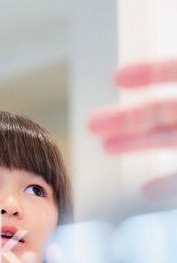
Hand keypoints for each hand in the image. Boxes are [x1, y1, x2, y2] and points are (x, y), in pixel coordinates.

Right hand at [87, 57, 176, 194]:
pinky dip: (166, 183)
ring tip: (106, 147)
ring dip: (137, 144)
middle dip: (128, 117)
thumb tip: (149, 95)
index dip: (152, 72)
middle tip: (94, 123)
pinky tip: (146, 189)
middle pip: (165, 110)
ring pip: (171, 139)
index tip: (118, 78)